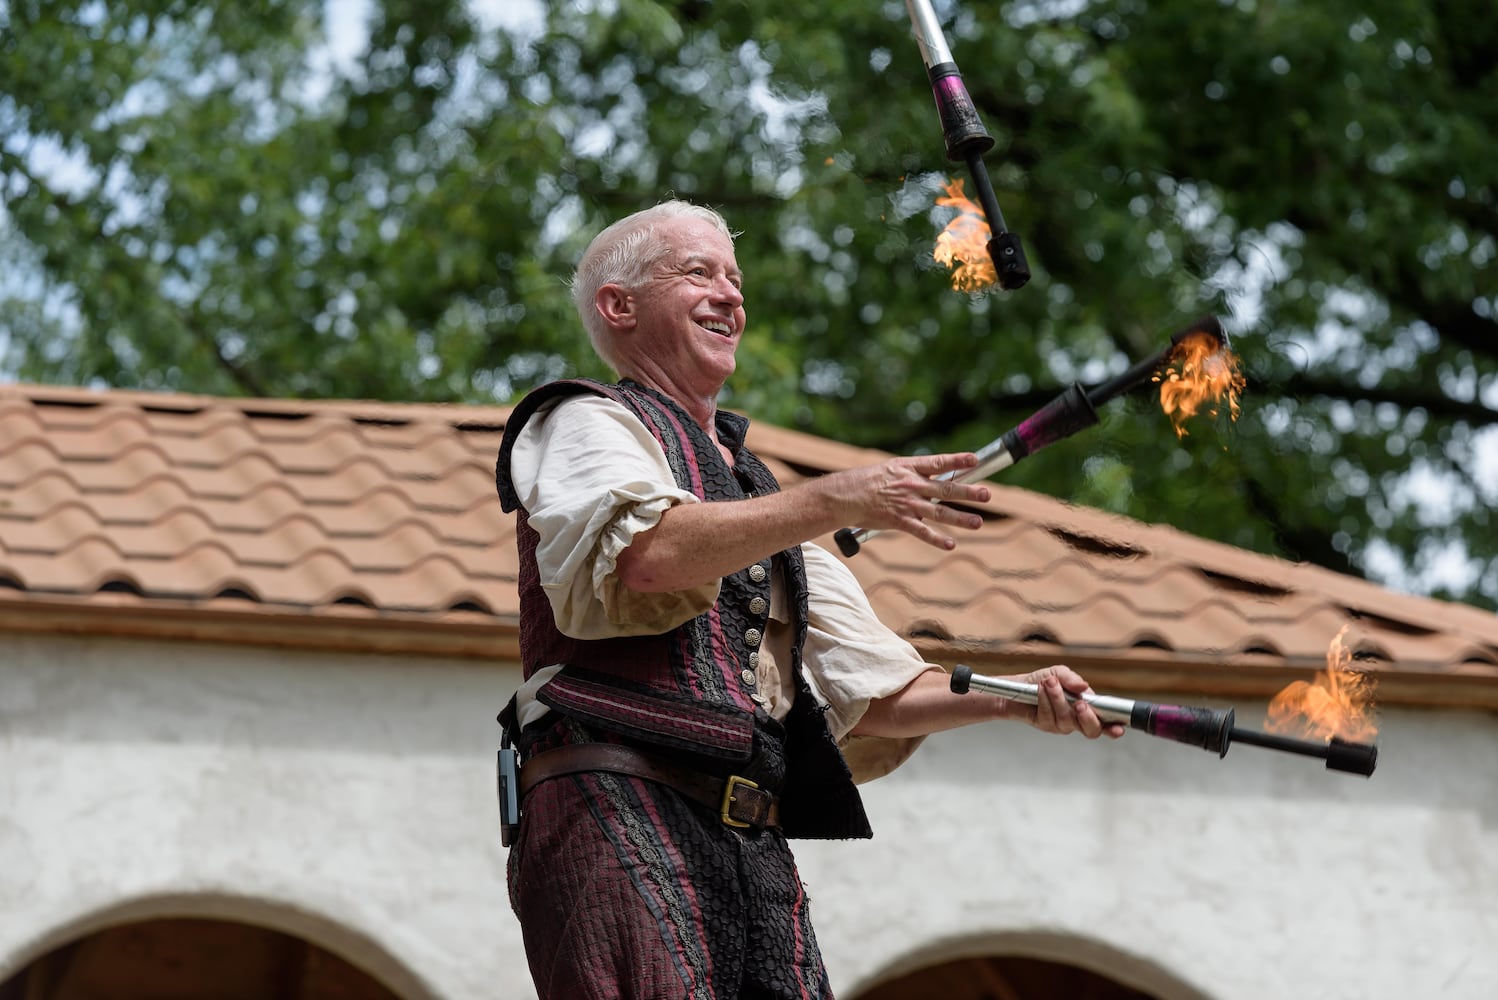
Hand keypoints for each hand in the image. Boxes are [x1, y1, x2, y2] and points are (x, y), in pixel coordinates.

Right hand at [822, 451, 991, 550]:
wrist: (844, 496)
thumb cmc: (867, 481)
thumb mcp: (892, 469)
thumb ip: (915, 474)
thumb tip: (937, 477)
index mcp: (909, 468)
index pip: (938, 463)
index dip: (957, 461)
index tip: (975, 460)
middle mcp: (911, 485)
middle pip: (945, 489)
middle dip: (968, 492)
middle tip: (987, 494)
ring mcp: (906, 504)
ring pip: (939, 512)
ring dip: (960, 518)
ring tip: (978, 522)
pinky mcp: (899, 521)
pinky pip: (922, 532)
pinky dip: (937, 539)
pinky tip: (951, 544)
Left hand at [1022, 665, 1126, 739]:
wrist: (1017, 686)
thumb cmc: (1043, 680)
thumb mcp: (1060, 673)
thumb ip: (1073, 680)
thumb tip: (1085, 687)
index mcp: (1087, 708)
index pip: (1105, 722)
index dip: (1114, 727)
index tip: (1119, 728)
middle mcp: (1076, 719)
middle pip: (1091, 730)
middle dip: (1088, 717)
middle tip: (1080, 703)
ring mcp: (1061, 725)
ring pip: (1067, 720)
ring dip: (1058, 699)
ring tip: (1050, 683)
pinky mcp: (1045, 725)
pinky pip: (1049, 717)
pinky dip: (1044, 700)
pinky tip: (1040, 690)